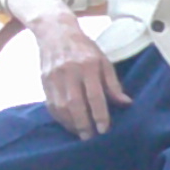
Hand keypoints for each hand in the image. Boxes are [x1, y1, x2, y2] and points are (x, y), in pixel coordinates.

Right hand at [31, 13, 129, 137]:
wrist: (55, 32)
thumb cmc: (85, 48)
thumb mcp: (104, 61)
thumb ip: (113, 83)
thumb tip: (126, 103)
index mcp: (88, 66)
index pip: (95, 96)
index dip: (100, 115)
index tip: (104, 130)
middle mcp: (69, 71)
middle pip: (75, 104)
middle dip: (83, 124)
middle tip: (91, 137)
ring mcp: (54, 76)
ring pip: (60, 106)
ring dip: (70, 123)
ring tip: (80, 134)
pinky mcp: (43, 80)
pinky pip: (50, 103)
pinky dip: (59, 117)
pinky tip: (68, 124)